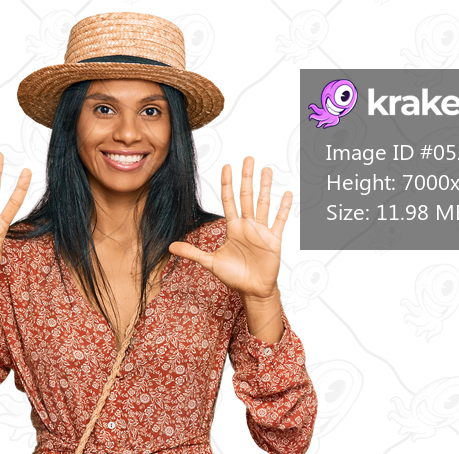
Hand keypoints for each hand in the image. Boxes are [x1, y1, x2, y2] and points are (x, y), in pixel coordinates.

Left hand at [168, 157, 291, 298]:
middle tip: (248, 158)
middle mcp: (247, 226)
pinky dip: (284, 208)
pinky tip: (287, 194)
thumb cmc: (234, 276)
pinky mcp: (273, 240)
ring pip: (263, 204)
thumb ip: (192, 253)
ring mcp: (261, 231)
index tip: (227, 166)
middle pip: (246, 196)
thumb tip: (171, 247)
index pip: (229, 200)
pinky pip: (279, 220)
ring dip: (265, 187)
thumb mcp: (210, 263)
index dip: (227, 184)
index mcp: (233, 228)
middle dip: (246, 178)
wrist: (252, 290)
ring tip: (267, 169)